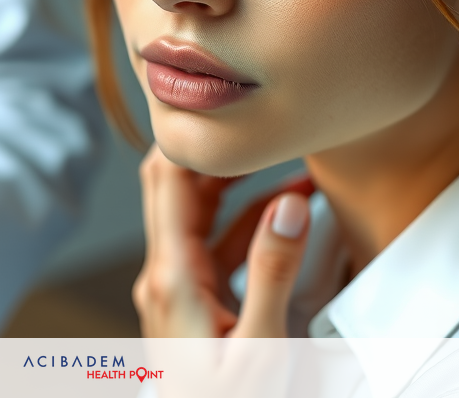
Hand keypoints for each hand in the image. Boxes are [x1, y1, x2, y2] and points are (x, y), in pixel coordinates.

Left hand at [134, 145, 312, 336]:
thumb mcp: (261, 346)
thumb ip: (272, 274)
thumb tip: (289, 207)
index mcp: (172, 276)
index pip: (167, 177)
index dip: (191, 135)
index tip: (230, 111)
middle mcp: (164, 275)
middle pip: (178, 185)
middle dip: (218, 151)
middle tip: (262, 128)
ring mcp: (175, 288)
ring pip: (201, 215)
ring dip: (241, 187)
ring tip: (294, 169)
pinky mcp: (192, 304)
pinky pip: (216, 246)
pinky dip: (248, 225)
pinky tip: (284, 219)